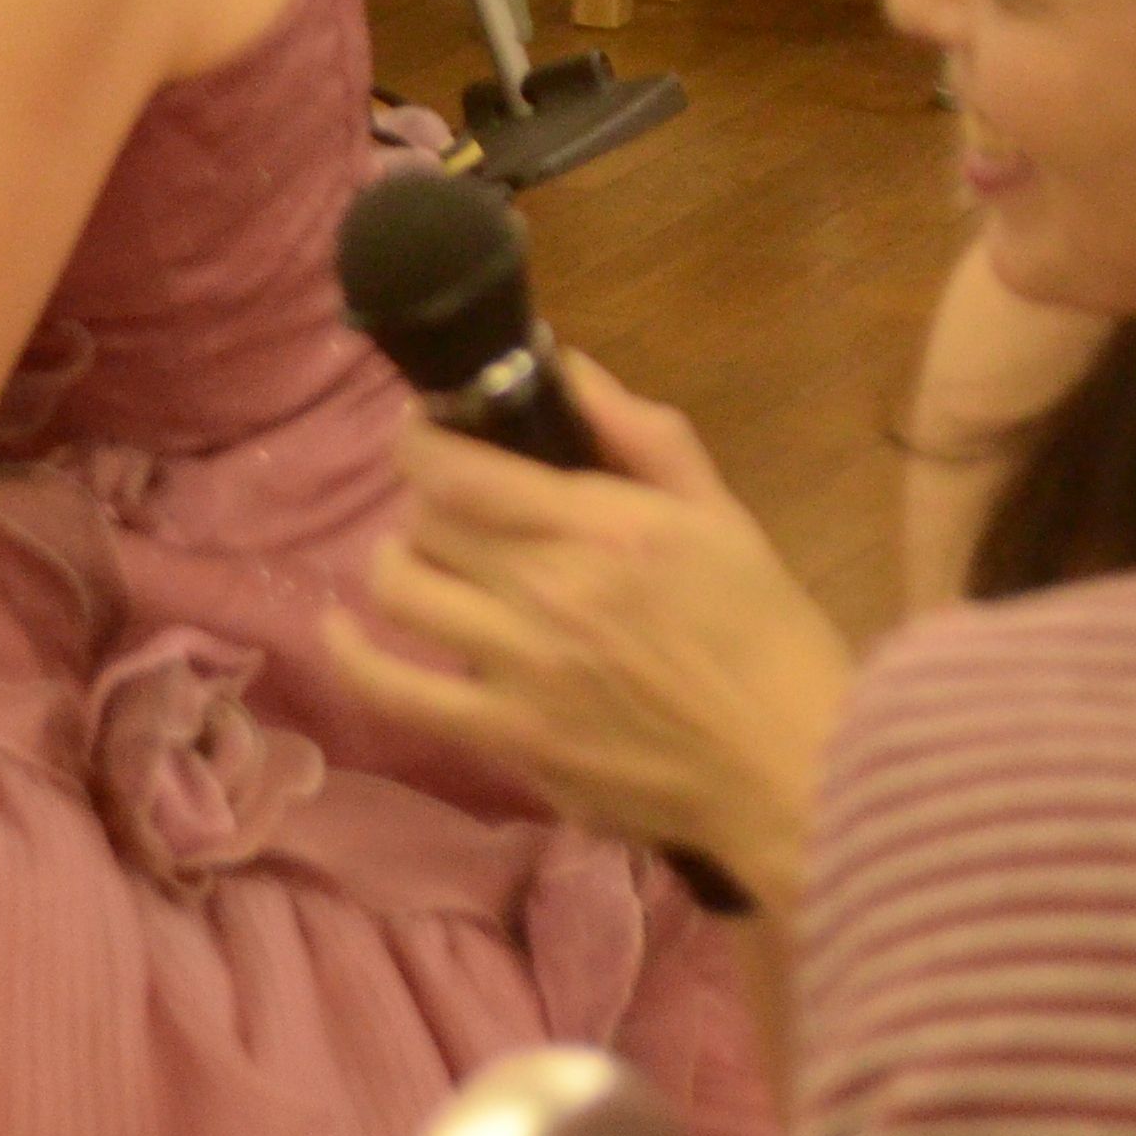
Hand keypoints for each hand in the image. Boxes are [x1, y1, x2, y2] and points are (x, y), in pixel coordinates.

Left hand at [320, 352, 853, 914]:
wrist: (795, 767)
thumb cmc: (766, 635)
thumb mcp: (719, 514)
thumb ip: (640, 434)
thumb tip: (565, 367)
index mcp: (599, 529)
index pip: (459, 466)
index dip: (419, 438)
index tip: (424, 431)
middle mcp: (546, 593)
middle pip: (426, 522)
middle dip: (429, 501)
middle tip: (456, 508)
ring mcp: (518, 670)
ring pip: (401, 591)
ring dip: (398, 564)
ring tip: (425, 562)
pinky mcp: (508, 739)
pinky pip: (394, 692)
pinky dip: (352, 655)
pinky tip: (339, 628)